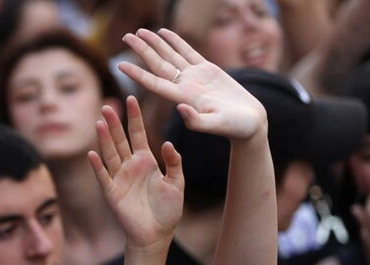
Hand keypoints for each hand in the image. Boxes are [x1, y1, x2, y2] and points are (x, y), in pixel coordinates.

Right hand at [88, 96, 183, 251]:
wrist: (156, 235)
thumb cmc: (168, 211)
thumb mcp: (177, 183)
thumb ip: (173, 163)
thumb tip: (167, 144)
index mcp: (146, 161)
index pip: (137, 134)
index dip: (134, 117)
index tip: (132, 98)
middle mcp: (130, 166)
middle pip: (120, 140)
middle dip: (115, 123)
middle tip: (108, 105)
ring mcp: (119, 178)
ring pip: (110, 154)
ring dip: (104, 139)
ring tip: (100, 122)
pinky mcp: (112, 193)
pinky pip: (103, 177)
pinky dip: (98, 166)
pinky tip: (92, 154)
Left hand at [119, 28, 266, 140]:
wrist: (250, 122)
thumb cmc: (235, 127)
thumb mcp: (217, 125)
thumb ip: (198, 121)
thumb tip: (180, 108)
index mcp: (183, 99)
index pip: (155, 84)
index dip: (137, 74)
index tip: (120, 65)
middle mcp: (185, 86)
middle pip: (158, 65)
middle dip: (142, 50)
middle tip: (126, 37)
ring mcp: (195, 77)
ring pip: (170, 55)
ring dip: (154, 43)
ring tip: (139, 32)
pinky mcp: (207, 70)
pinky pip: (187, 52)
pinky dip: (175, 41)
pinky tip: (164, 33)